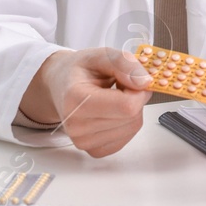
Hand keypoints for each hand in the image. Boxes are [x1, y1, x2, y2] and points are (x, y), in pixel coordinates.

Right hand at [25, 47, 151, 156]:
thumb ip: (124, 63)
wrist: (60, 84)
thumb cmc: (79, 70)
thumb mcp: (101, 54)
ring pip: (132, 127)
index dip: (139, 90)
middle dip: (135, 97)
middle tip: (120, 85)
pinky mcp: (94, 150)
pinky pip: (127, 137)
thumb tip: (144, 82)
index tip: (133, 78)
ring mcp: (84, 141)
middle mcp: (77, 125)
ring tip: (114, 96)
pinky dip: (127, 122)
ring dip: (132, 110)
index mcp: (76, 99)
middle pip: (131, 117)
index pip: (127, 106)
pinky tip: (113, 111)